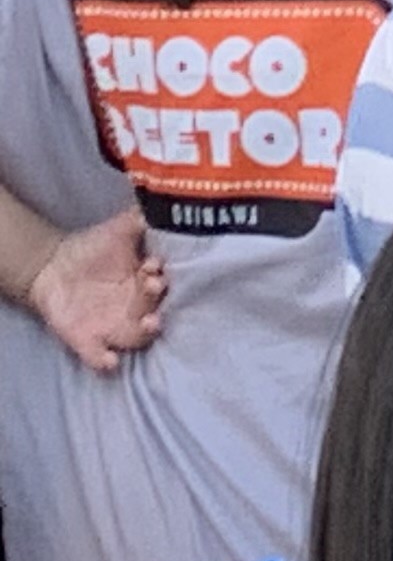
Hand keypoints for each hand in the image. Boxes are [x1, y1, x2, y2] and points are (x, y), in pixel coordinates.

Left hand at [24, 211, 161, 373]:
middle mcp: (136, 307)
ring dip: (145, 332)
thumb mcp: (120, 228)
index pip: (164, 283)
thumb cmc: (94, 247)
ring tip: (150, 322)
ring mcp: (114, 326)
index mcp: (147, 281)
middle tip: (155, 287)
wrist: (53, 267)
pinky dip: (106, 361)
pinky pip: (100, 358)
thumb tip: (170, 198)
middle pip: (156, 310)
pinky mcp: (89, 342)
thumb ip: (144, 217)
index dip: (163, 276)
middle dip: (159, 303)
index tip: (156, 266)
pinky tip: (110, 360)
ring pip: (137, 337)